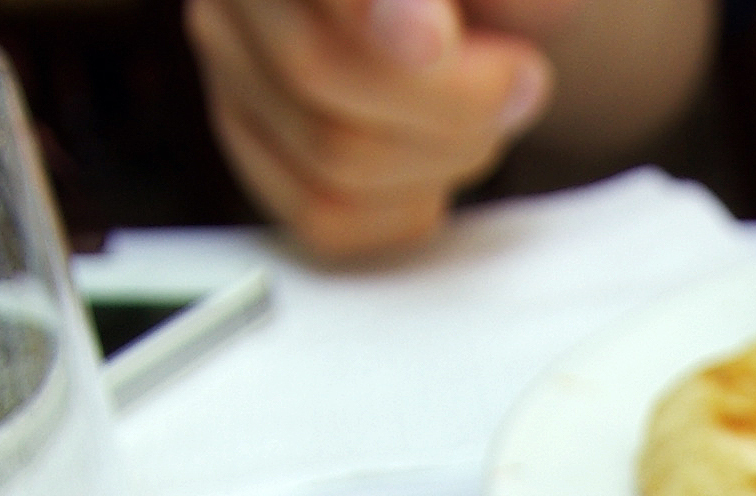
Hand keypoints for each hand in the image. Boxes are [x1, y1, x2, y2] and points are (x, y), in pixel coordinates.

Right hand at [185, 0, 562, 257]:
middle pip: (317, 70)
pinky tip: (440, 160)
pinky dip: (410, 205)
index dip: (378, 12)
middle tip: (523, 82)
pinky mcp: (251, 143)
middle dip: (453, 101)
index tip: (432, 42)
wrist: (470, 13)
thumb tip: (491, 21)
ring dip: (446, 154)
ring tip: (487, 114)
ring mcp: (232, 66)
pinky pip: (328, 216)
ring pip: (330, 157)